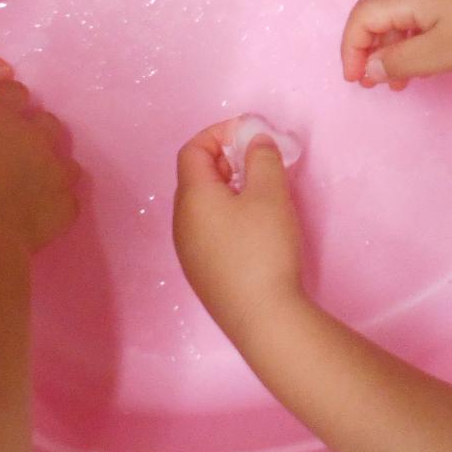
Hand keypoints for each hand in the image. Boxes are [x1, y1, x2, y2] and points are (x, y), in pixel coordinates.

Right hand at [0, 80, 81, 253]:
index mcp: (1, 119)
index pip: (15, 92)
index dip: (9, 104)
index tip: (2, 118)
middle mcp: (36, 136)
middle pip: (47, 122)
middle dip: (36, 135)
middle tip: (18, 156)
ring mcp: (58, 168)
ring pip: (66, 158)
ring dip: (52, 168)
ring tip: (34, 188)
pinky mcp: (68, 202)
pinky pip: (69, 197)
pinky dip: (58, 203)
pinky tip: (41, 216)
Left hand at [173, 122, 307, 341]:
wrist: (263, 318)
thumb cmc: (264, 248)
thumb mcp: (270, 194)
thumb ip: (262, 158)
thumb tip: (254, 142)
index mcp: (191, 197)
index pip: (193, 150)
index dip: (219, 133)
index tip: (251, 134)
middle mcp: (181, 222)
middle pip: (196, 176)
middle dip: (226, 159)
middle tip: (259, 161)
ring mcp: (188, 251)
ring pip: (202, 205)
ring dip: (228, 188)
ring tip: (261, 193)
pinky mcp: (202, 273)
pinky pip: (208, 229)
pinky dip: (227, 214)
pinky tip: (254, 229)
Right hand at [339, 0, 451, 89]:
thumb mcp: (443, 53)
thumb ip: (401, 61)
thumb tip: (370, 69)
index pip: (361, 16)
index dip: (351, 49)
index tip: (357, 80)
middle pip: (374, 14)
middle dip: (365, 49)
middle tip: (370, 82)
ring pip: (396, 17)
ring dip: (389, 49)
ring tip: (395, 82)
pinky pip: (416, 18)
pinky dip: (409, 43)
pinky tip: (420, 66)